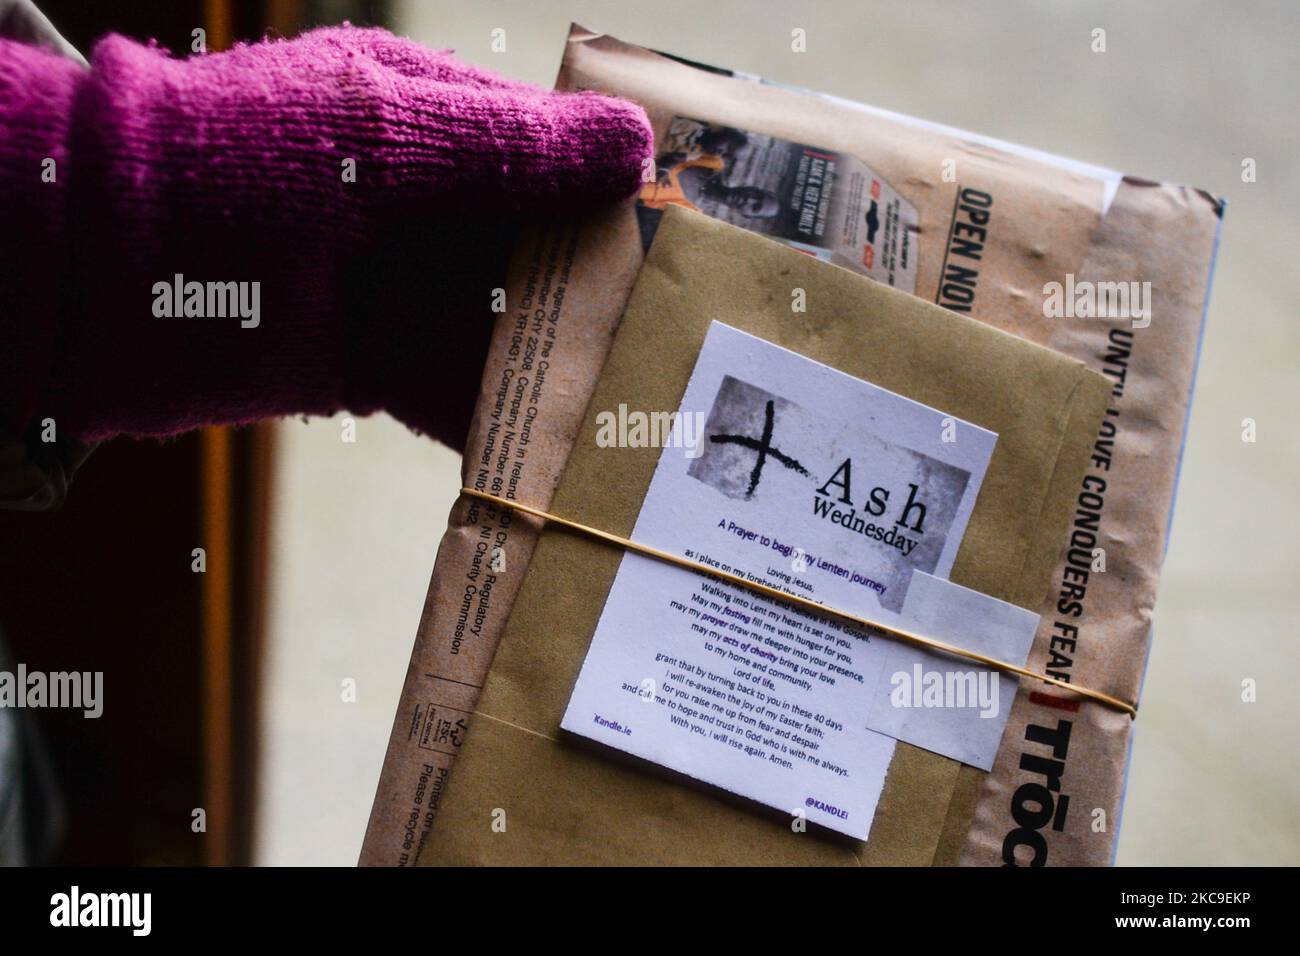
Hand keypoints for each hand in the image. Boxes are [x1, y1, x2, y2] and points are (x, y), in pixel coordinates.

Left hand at [0, 24, 651, 467]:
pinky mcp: (378, 361)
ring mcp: (406, 285)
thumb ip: (512, 150)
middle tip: (694, 340)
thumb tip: (639, 143)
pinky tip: (567, 450)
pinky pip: (461, 389)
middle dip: (609, 291)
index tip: (700, 236)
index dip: (627, 190)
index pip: (559, 149)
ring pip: (514, 324)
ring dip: (570, 362)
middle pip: (548, 248)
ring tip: (650, 406)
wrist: (99, 272)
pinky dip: (508, 418)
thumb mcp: (385, 142)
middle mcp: (432, 202)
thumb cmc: (242, 167)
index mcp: (436, 118)